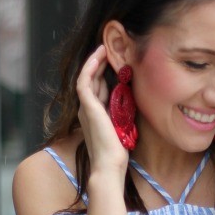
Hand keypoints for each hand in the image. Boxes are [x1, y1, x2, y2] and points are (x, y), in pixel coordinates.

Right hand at [76, 46, 128, 176]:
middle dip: (100, 63)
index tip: (114, 61)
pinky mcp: (88, 108)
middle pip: (92, 80)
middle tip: (109, 49)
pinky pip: (84, 82)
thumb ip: (121, 113)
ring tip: (104, 48)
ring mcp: (86, 108)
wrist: (109, 166)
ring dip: (94, 61)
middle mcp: (88, 109)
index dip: (104, 72)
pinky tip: (98, 57)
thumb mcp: (122, 127)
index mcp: (95, 114)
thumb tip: (130, 101)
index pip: (98, 87)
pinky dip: (90, 68)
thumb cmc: (117, 153)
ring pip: (87, 77)